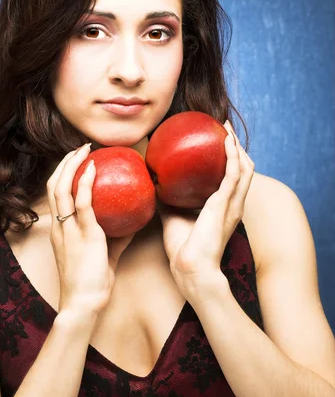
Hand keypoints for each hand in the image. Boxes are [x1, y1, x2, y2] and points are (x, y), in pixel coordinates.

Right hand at [47, 143, 134, 315]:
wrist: (84, 304)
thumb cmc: (92, 284)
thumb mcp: (104, 256)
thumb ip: (117, 239)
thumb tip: (135, 223)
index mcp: (60, 231)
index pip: (55, 195)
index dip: (63, 175)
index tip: (77, 161)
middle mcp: (59, 226)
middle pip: (53, 185)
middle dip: (65, 163)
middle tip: (80, 148)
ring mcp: (68, 229)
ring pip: (61, 188)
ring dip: (72, 164)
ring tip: (84, 149)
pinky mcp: (83, 233)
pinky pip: (82, 201)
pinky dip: (85, 181)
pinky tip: (93, 167)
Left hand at [157, 120, 254, 301]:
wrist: (191, 268)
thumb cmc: (183, 248)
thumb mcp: (173, 217)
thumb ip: (168, 201)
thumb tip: (153, 185)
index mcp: (224, 208)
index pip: (234, 178)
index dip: (230, 159)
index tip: (218, 141)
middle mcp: (233, 204)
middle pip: (244, 168)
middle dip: (237, 147)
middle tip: (223, 128)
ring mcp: (232, 203)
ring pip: (244, 168)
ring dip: (237, 146)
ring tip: (226, 128)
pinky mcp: (225, 203)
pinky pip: (233, 174)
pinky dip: (232, 155)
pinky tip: (225, 141)